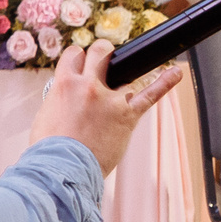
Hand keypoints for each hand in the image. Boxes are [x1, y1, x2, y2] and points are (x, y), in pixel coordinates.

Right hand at [26, 40, 184, 176]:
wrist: (61, 170)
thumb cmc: (49, 149)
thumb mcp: (45, 116)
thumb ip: (59, 101)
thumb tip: (67, 100)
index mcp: (65, 85)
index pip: (74, 54)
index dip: (78, 58)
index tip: (81, 65)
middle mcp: (89, 86)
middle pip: (101, 51)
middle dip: (103, 53)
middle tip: (103, 61)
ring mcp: (111, 100)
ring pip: (125, 75)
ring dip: (124, 80)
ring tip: (126, 79)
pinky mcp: (127, 116)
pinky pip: (150, 96)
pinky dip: (165, 83)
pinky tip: (175, 73)